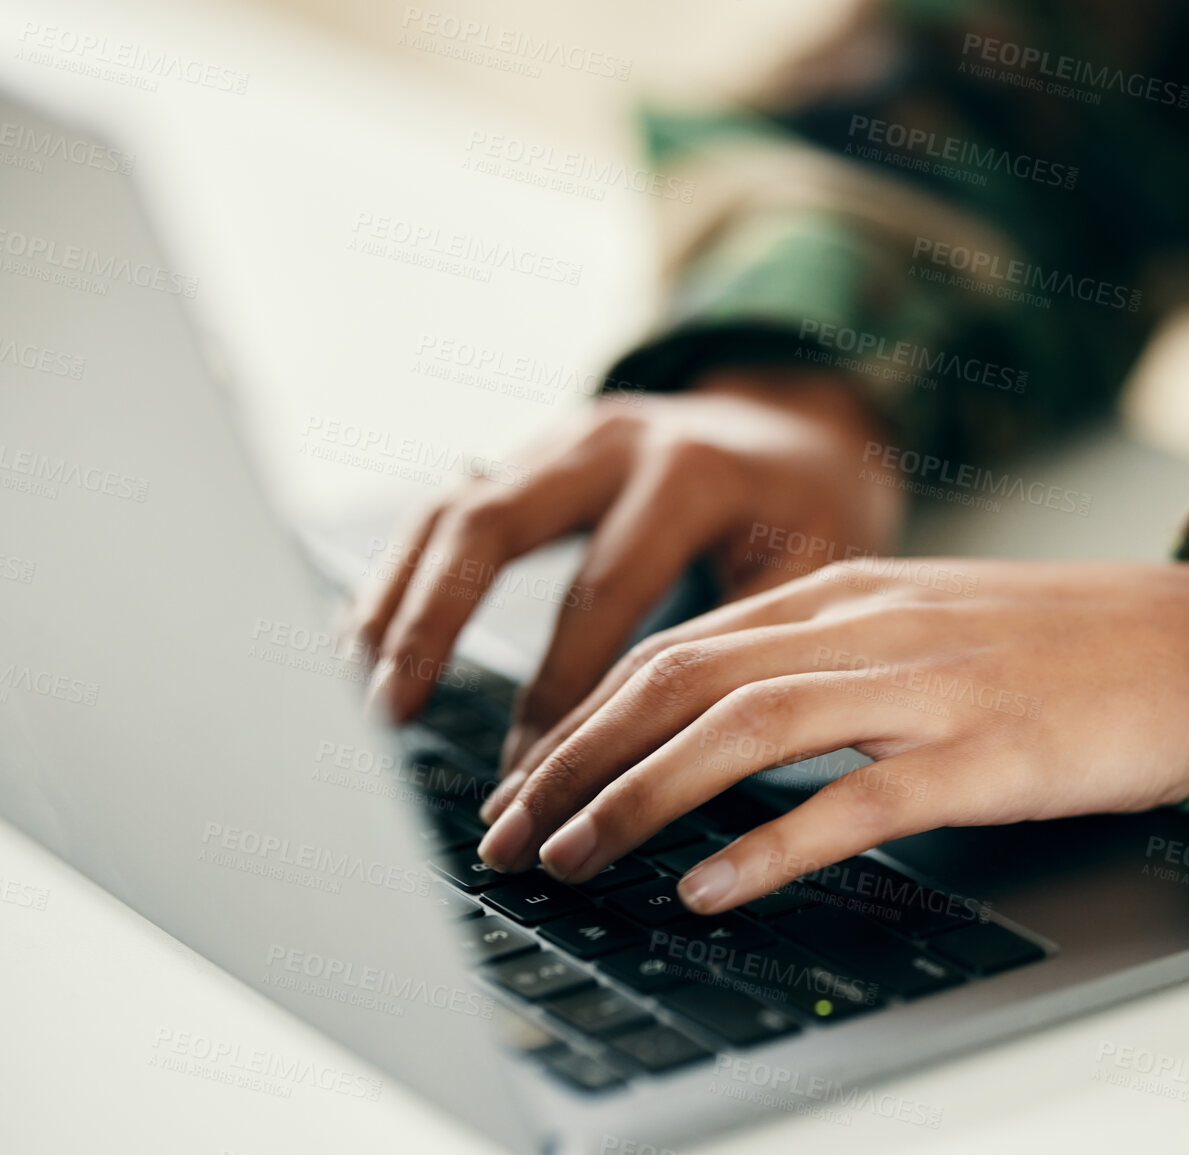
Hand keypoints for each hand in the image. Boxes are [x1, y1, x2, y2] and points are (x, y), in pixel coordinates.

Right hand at [346, 368, 903, 771]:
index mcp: (690, 473)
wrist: (801, 421)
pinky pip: (448, 508)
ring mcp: (562, 438)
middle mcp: (611, 441)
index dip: (558, 693)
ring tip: (356, 685)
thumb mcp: (818, 567)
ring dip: (395, 598)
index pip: (600, 594)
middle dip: (430, 624)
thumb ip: (747, 645)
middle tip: (387, 713)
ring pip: (449, 509)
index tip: (529, 778)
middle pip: (489, 525)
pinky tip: (368, 635)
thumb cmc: (812, 507)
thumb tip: (677, 763)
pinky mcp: (534, 454)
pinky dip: (404, 573)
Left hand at [476, 558, 1188, 913]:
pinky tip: (709, 888)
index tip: (520, 783)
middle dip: (573, 760)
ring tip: (572, 860)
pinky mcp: (988, 752)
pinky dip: (771, 846)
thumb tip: (718, 724)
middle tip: (507, 835)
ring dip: (639, 798)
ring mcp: (928, 685)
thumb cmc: (1063, 644)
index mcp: (844, 593)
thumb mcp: (923, 625)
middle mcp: (869, 626)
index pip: (675, 648)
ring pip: (746, 729)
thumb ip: (823, 660)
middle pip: (681, 680)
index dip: (580, 719)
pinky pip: (859, 799)